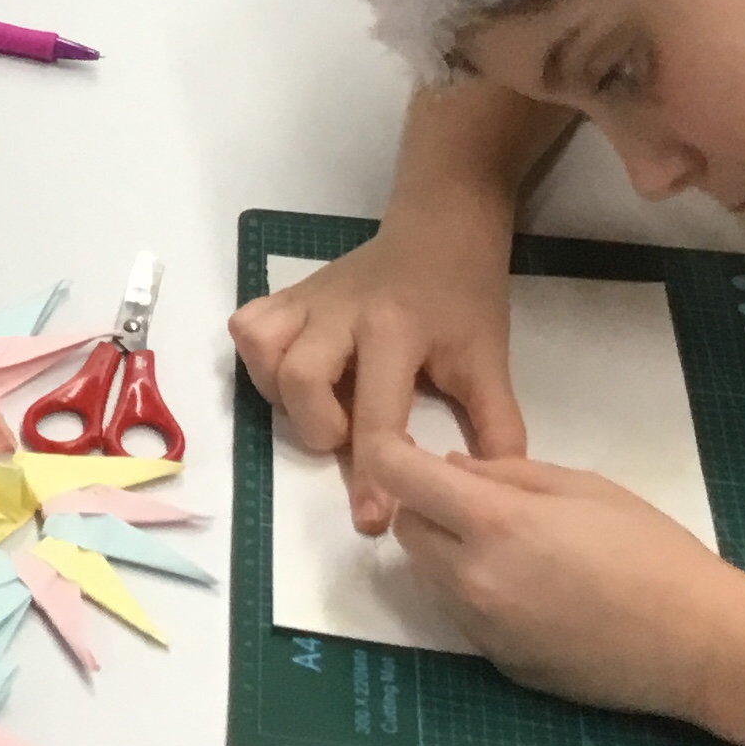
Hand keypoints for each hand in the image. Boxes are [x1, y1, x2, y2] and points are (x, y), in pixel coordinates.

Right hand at [230, 208, 524, 531]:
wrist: (441, 227)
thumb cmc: (466, 297)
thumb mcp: (490, 362)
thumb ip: (495, 430)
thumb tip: (492, 497)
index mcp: (398, 331)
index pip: (376, 415)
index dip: (374, 477)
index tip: (373, 518)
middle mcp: (342, 313)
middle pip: (299, 380)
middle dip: (317, 426)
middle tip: (345, 435)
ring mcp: (309, 300)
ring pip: (262, 349)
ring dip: (282, 392)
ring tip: (318, 402)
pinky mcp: (288, 294)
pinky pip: (248, 326)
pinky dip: (260, 359)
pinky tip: (291, 372)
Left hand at [373, 442, 744, 718]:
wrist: (704, 646)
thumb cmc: (654, 552)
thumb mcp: (583, 488)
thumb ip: (505, 474)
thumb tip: (450, 469)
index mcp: (495, 524)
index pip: (400, 480)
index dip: (392, 457)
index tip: (404, 450)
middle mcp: (473, 580)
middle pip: (408, 531)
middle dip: (426, 509)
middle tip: (473, 501)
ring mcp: (484, 630)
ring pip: (429, 577)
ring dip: (448, 554)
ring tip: (514, 548)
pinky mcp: (500, 664)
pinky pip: (464, 617)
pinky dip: (476, 596)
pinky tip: (534, 593)